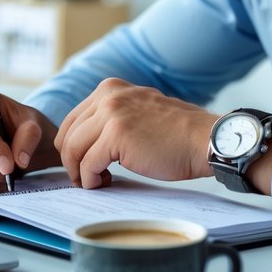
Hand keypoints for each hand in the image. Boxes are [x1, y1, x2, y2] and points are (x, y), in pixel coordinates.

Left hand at [55, 78, 217, 189]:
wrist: (204, 140)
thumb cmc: (176, 134)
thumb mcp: (138, 110)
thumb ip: (112, 117)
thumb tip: (86, 142)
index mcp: (111, 88)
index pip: (72, 119)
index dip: (72, 146)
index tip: (81, 164)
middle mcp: (108, 96)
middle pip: (67, 134)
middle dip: (71, 160)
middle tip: (84, 177)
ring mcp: (111, 114)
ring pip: (73, 149)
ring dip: (79, 171)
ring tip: (95, 181)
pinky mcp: (116, 136)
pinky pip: (88, 164)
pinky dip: (90, 179)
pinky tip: (103, 183)